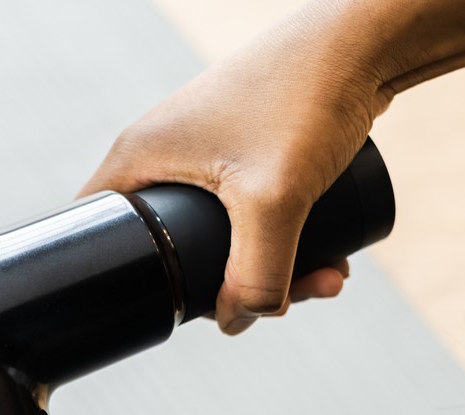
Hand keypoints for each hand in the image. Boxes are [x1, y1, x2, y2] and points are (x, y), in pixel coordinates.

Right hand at [79, 3, 392, 334]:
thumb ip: (255, 274)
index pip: (99, 236)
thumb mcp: (274, 201)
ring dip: (273, 267)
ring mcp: (206, 150)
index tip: (190, 308)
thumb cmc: (305, 98)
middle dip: (231, 285)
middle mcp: (164, 153)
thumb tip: (241, 321)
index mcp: (141, 158)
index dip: (136, 285)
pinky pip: (253, 213)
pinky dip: (285, 239)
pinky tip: (327, 257)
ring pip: (225, 236)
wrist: (364, 43)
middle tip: (279, 301)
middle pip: (175, 249)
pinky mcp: (247, 150)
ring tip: (326, 280)